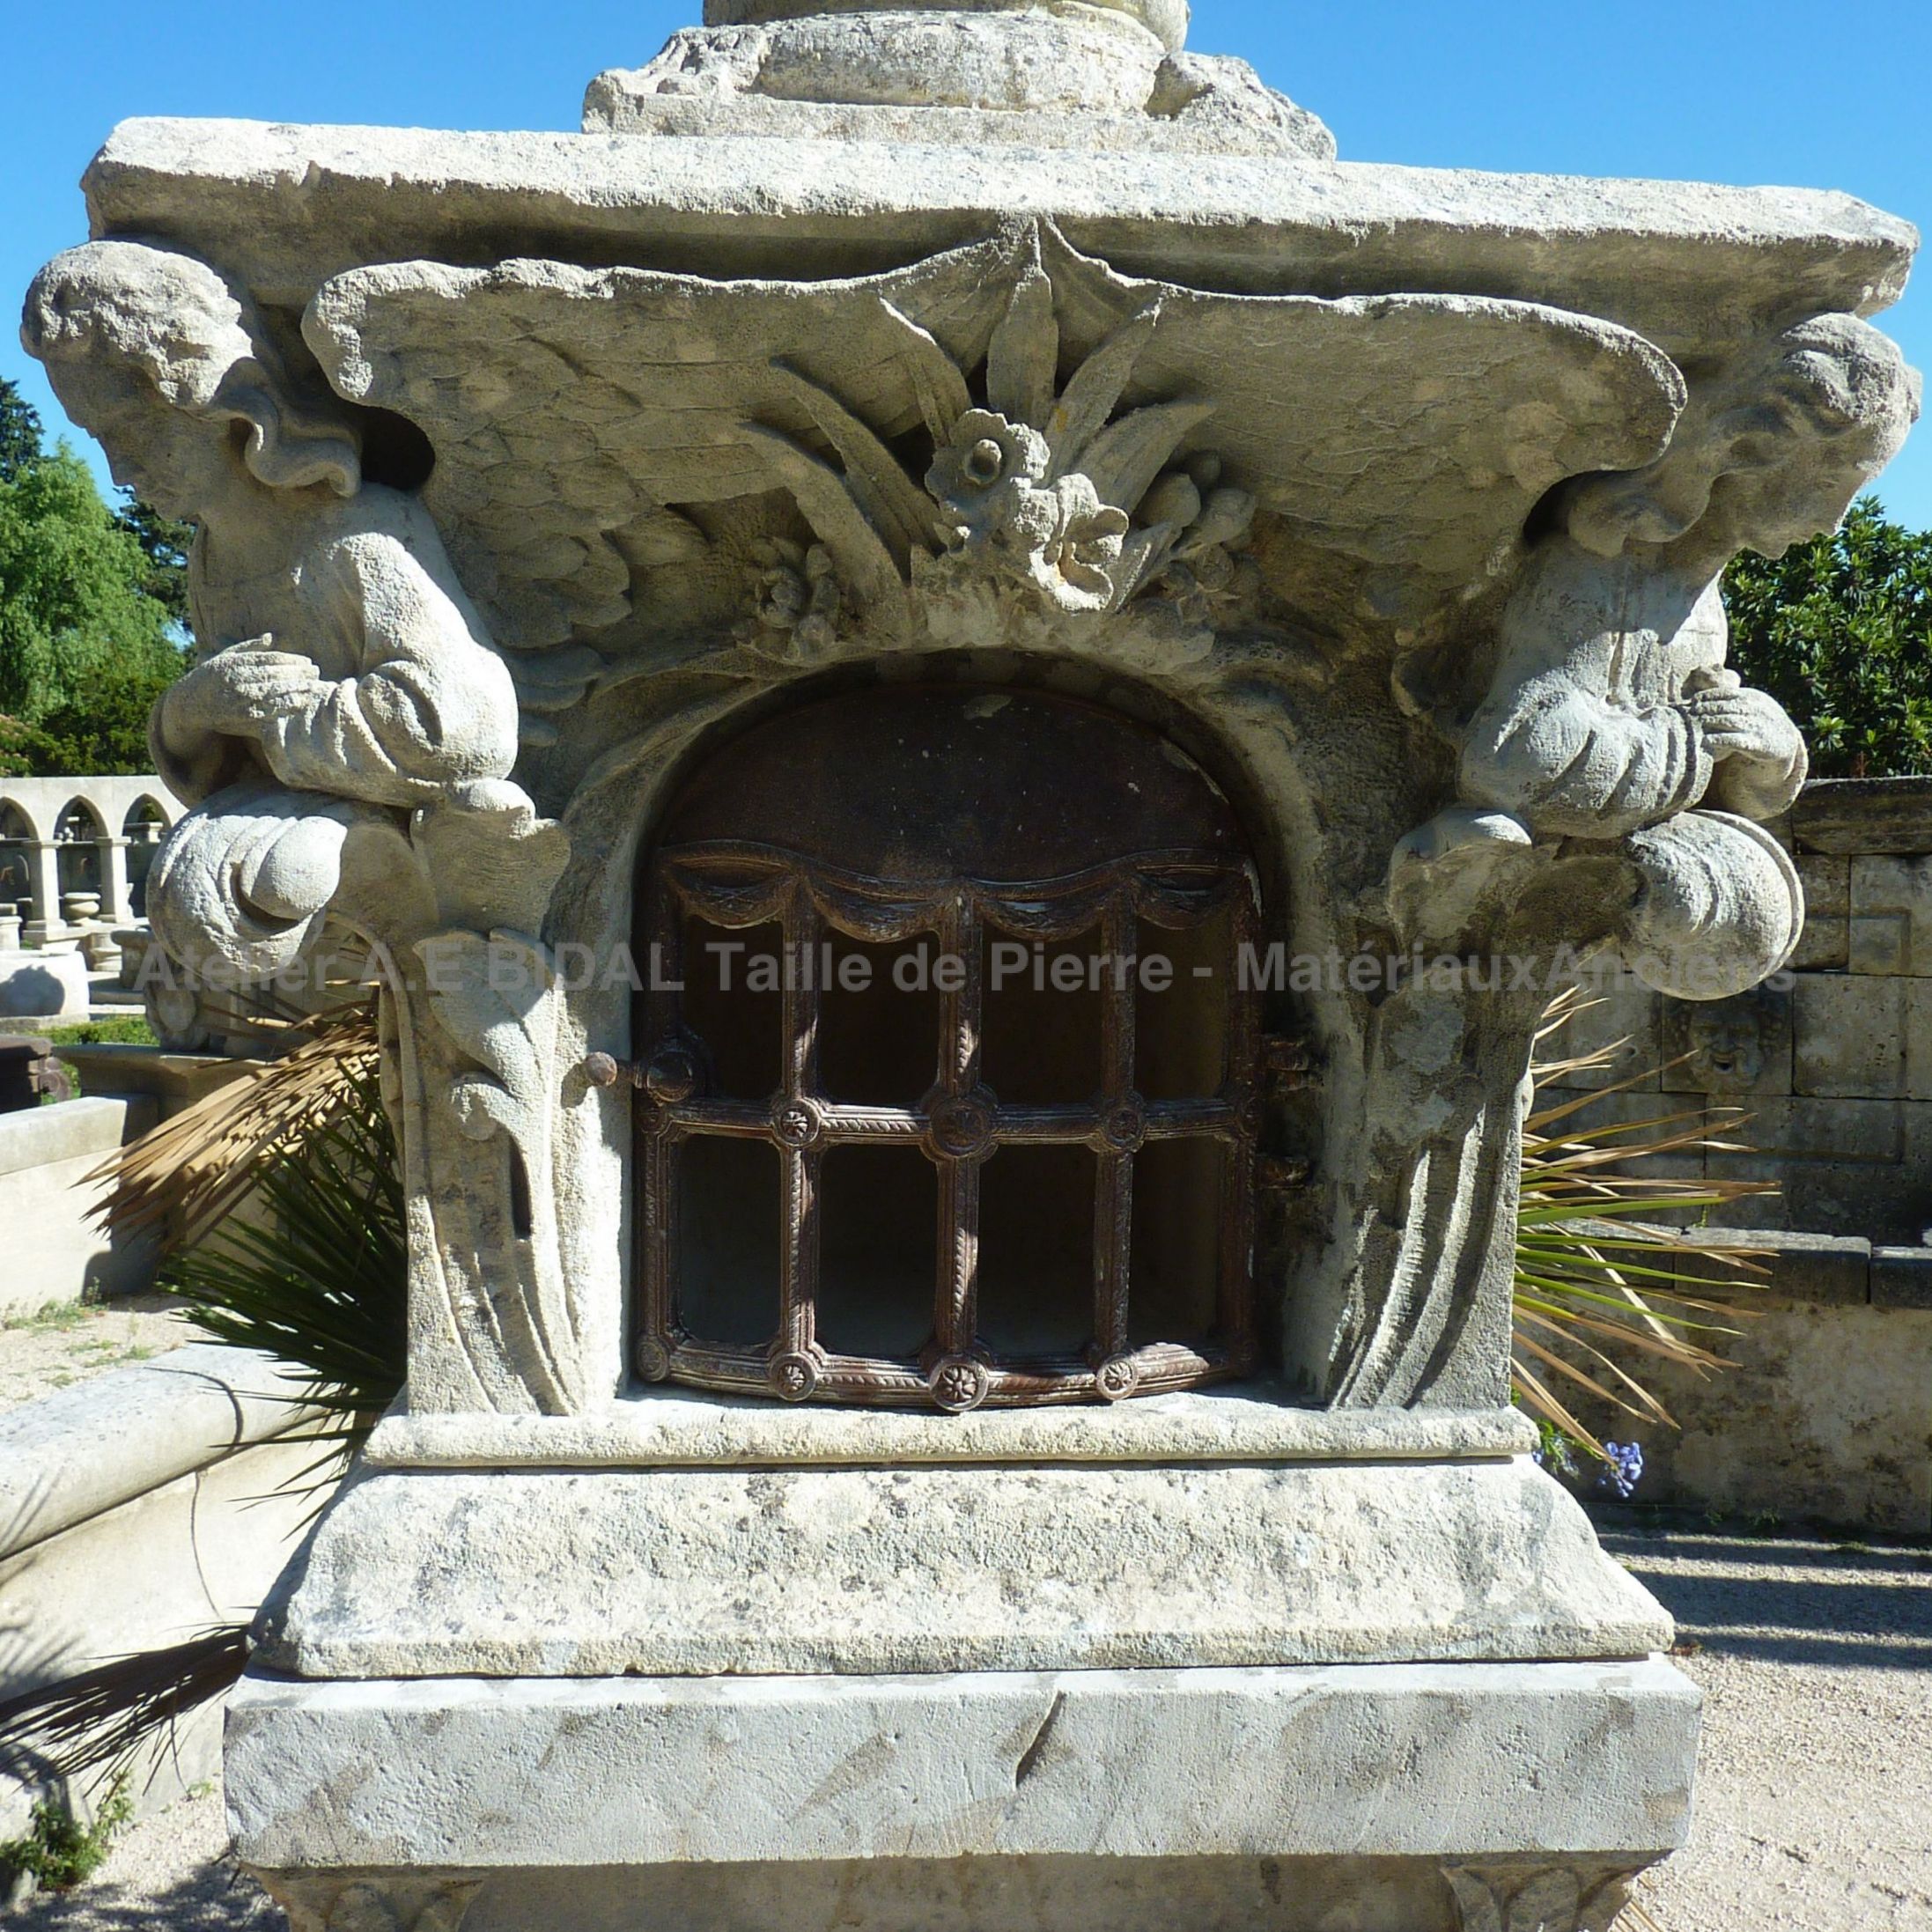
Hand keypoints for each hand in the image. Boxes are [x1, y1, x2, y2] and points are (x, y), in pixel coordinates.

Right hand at [163, 639, 321, 742]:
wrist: (189, 703)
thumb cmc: (210, 677)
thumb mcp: (225, 657)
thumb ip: (249, 647)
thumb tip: (270, 636)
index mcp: (237, 662)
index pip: (270, 659)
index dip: (291, 660)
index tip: (308, 662)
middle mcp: (238, 677)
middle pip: (275, 674)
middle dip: (298, 673)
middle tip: (316, 673)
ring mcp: (239, 696)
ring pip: (273, 691)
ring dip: (295, 689)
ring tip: (312, 687)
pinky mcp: (240, 714)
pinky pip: (266, 710)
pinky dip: (284, 706)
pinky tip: (299, 704)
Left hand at [1682, 684, 1803, 769]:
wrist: (1784, 740)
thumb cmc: (1760, 720)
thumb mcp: (1751, 703)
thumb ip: (1732, 699)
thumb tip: (1703, 695)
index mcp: (1750, 697)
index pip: (1725, 693)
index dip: (1707, 696)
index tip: (1693, 700)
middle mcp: (1753, 709)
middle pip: (1724, 707)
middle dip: (1705, 708)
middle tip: (1690, 713)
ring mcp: (1755, 725)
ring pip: (1728, 721)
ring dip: (1710, 721)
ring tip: (1695, 724)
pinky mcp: (1756, 743)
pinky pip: (1735, 740)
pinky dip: (1720, 739)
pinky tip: (1707, 740)